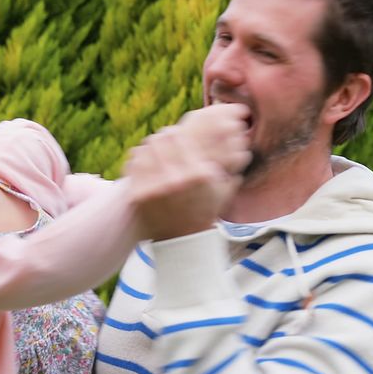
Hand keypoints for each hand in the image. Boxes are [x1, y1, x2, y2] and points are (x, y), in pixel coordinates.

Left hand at [122, 104, 251, 239]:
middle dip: (161, 139)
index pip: (177, 136)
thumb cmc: (204, 212)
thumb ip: (230, 165)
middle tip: (162, 143)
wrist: (183, 240)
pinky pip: (133, 165)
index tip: (174, 136)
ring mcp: (155, 188)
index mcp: (197, 174)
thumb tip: (239, 143)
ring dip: (148, 148)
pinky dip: (137, 160)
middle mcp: (176, 179)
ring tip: (152, 152)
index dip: (175, 134)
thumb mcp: (222, 189)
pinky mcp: (139, 196)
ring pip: (144, 149)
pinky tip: (143, 163)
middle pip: (158, 139)